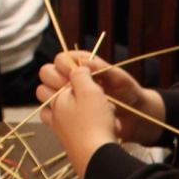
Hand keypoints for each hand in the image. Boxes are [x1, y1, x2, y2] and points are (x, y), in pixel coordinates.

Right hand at [37, 51, 164, 142]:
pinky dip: (54, 114)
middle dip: (56, 80)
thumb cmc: (129, 94)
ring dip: (54, 97)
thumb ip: (102, 68)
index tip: (71, 75)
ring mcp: (66, 98)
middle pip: (47, 74)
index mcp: (82, 66)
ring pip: (44, 93)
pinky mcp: (66, 116)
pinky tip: (69, 118)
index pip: (61, 60)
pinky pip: (49, 114)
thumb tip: (84, 61)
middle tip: (69, 90)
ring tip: (72, 105)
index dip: (63, 65)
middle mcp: (70, 81)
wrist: (134, 118)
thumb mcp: (119, 79)